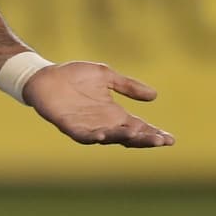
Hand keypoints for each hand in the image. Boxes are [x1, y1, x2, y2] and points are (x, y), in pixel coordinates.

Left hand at [22, 61, 174, 147]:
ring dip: (123, 138)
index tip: (171, 139)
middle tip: (161, 140)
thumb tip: (155, 95)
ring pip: (109, 138)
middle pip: (128, 136)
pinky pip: (83, 136)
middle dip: (145, 139)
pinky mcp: (70, 126)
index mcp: (114, 114)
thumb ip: (127, 86)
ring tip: (138, 136)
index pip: (139, 127)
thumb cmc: (74, 75)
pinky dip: (93, 137)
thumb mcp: (105, 76)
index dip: (154, 134)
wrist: (45, 76)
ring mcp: (87, 127)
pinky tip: (103, 135)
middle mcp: (104, 124)